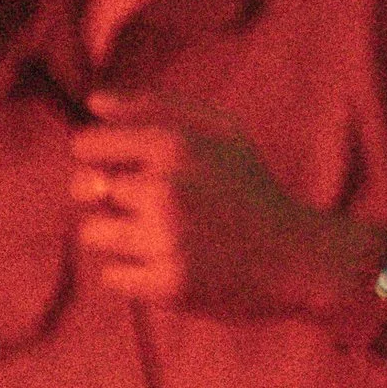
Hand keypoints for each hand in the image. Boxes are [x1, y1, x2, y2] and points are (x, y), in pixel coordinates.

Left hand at [70, 91, 335, 319]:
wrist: (300, 258)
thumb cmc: (253, 189)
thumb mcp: (221, 131)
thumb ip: (155, 107)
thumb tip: (93, 102)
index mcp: (174, 145)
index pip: (87, 145)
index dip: (100, 158)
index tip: (128, 170)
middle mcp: (165, 189)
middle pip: (86, 190)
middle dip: (114, 199)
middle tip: (158, 209)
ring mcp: (166, 239)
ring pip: (93, 233)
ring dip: (121, 237)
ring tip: (166, 239)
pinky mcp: (169, 285)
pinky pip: (112, 276)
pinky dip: (134, 274)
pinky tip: (172, 266)